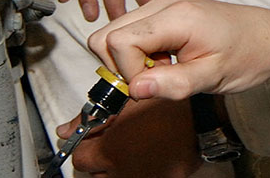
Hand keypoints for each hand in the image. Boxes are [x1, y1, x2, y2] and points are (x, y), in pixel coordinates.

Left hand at [56, 96, 200, 177]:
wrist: (203, 120)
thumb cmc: (170, 106)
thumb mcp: (127, 100)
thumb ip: (92, 115)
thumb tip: (66, 129)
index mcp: (107, 151)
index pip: (79, 155)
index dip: (88, 140)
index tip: (98, 133)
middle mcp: (118, 172)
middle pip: (93, 169)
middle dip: (100, 154)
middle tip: (117, 138)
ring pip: (110, 177)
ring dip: (115, 164)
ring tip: (134, 145)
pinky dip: (136, 169)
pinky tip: (147, 153)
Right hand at [88, 0, 269, 100]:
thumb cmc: (248, 54)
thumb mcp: (214, 77)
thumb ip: (173, 84)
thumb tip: (134, 90)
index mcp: (176, 15)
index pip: (117, 42)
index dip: (127, 72)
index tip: (155, 85)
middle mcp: (165, 2)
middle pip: (106, 34)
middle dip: (120, 66)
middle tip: (157, 78)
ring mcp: (164, 3)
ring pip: (115, 33)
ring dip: (130, 60)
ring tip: (166, 68)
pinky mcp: (166, 10)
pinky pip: (132, 31)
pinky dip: (139, 52)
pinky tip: (168, 60)